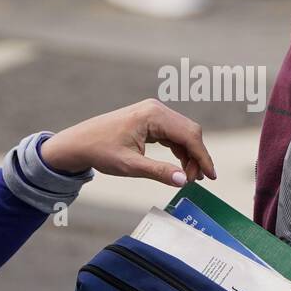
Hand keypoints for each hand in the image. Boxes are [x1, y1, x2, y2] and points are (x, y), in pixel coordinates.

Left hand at [39, 99, 216, 186]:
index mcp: (153, 115)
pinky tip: (180, 166)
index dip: (203, 157)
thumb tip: (183, 181)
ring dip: (189, 155)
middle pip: (189, 131)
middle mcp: (156, 109)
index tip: (211, 177)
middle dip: (197, 157)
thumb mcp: (130, 166)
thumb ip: (158, 172)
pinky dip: (179, 150)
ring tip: (188, 177)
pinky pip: (172, 134)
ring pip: (183, 133)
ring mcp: (153, 112)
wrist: (79, 142)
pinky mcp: (150, 119)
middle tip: (196, 181)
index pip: (189, 135)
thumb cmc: (100, 151)